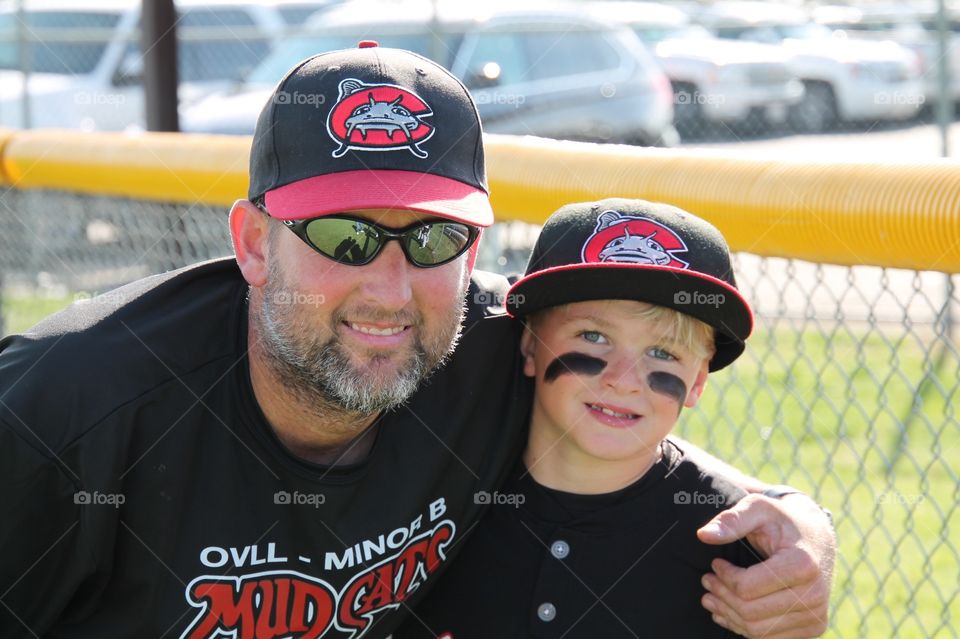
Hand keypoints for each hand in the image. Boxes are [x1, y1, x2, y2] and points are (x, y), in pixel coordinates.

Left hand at [696, 493, 834, 637]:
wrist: (816, 537)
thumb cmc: (782, 520)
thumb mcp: (759, 508)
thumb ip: (733, 520)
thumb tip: (703, 535)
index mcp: (803, 565)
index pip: (746, 588)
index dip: (723, 577)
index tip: (715, 564)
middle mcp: (814, 595)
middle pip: (750, 612)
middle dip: (721, 596)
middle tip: (706, 582)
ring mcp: (816, 615)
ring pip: (757, 631)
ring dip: (729, 615)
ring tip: (712, 598)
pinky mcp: (813, 628)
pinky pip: (770, 638)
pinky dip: (744, 629)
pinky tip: (729, 613)